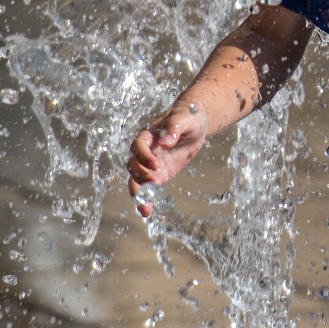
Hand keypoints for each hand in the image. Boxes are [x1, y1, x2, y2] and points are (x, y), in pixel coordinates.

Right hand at [126, 100, 209, 216]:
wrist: (195, 123)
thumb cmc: (188, 116)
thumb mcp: (185, 118)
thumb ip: (174, 128)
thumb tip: (166, 140)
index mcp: (149, 135)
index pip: (138, 145)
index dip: (143, 155)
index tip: (155, 163)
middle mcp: (146, 150)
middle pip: (133, 164)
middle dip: (140, 175)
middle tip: (154, 183)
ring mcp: (151, 163)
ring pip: (137, 179)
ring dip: (139, 193)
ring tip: (144, 207)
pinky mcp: (160, 173)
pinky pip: (149, 186)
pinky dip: (146, 198)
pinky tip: (147, 211)